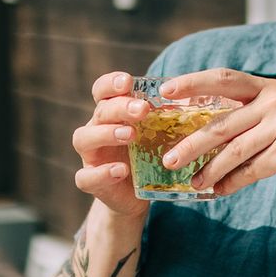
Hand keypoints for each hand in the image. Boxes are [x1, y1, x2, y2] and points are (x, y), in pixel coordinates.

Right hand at [69, 71, 154, 219]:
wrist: (138, 195)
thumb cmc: (149, 156)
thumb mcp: (159, 135)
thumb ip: (166, 118)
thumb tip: (192, 97)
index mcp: (112, 114)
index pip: (103, 91)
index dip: (111, 83)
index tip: (128, 81)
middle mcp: (97, 130)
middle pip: (100, 111)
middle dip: (120, 107)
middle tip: (142, 110)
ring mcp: (91, 156)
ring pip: (83, 138)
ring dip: (106, 133)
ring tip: (131, 135)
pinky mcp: (92, 182)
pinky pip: (85, 177)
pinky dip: (102, 173)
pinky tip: (121, 170)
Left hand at [156, 69, 275, 199]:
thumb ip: (253, 116)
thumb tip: (207, 132)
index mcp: (270, 88)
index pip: (223, 79)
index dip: (191, 83)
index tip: (164, 92)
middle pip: (221, 122)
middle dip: (190, 142)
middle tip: (168, 158)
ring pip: (233, 150)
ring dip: (209, 170)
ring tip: (191, 183)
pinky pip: (251, 169)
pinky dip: (232, 183)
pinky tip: (219, 192)